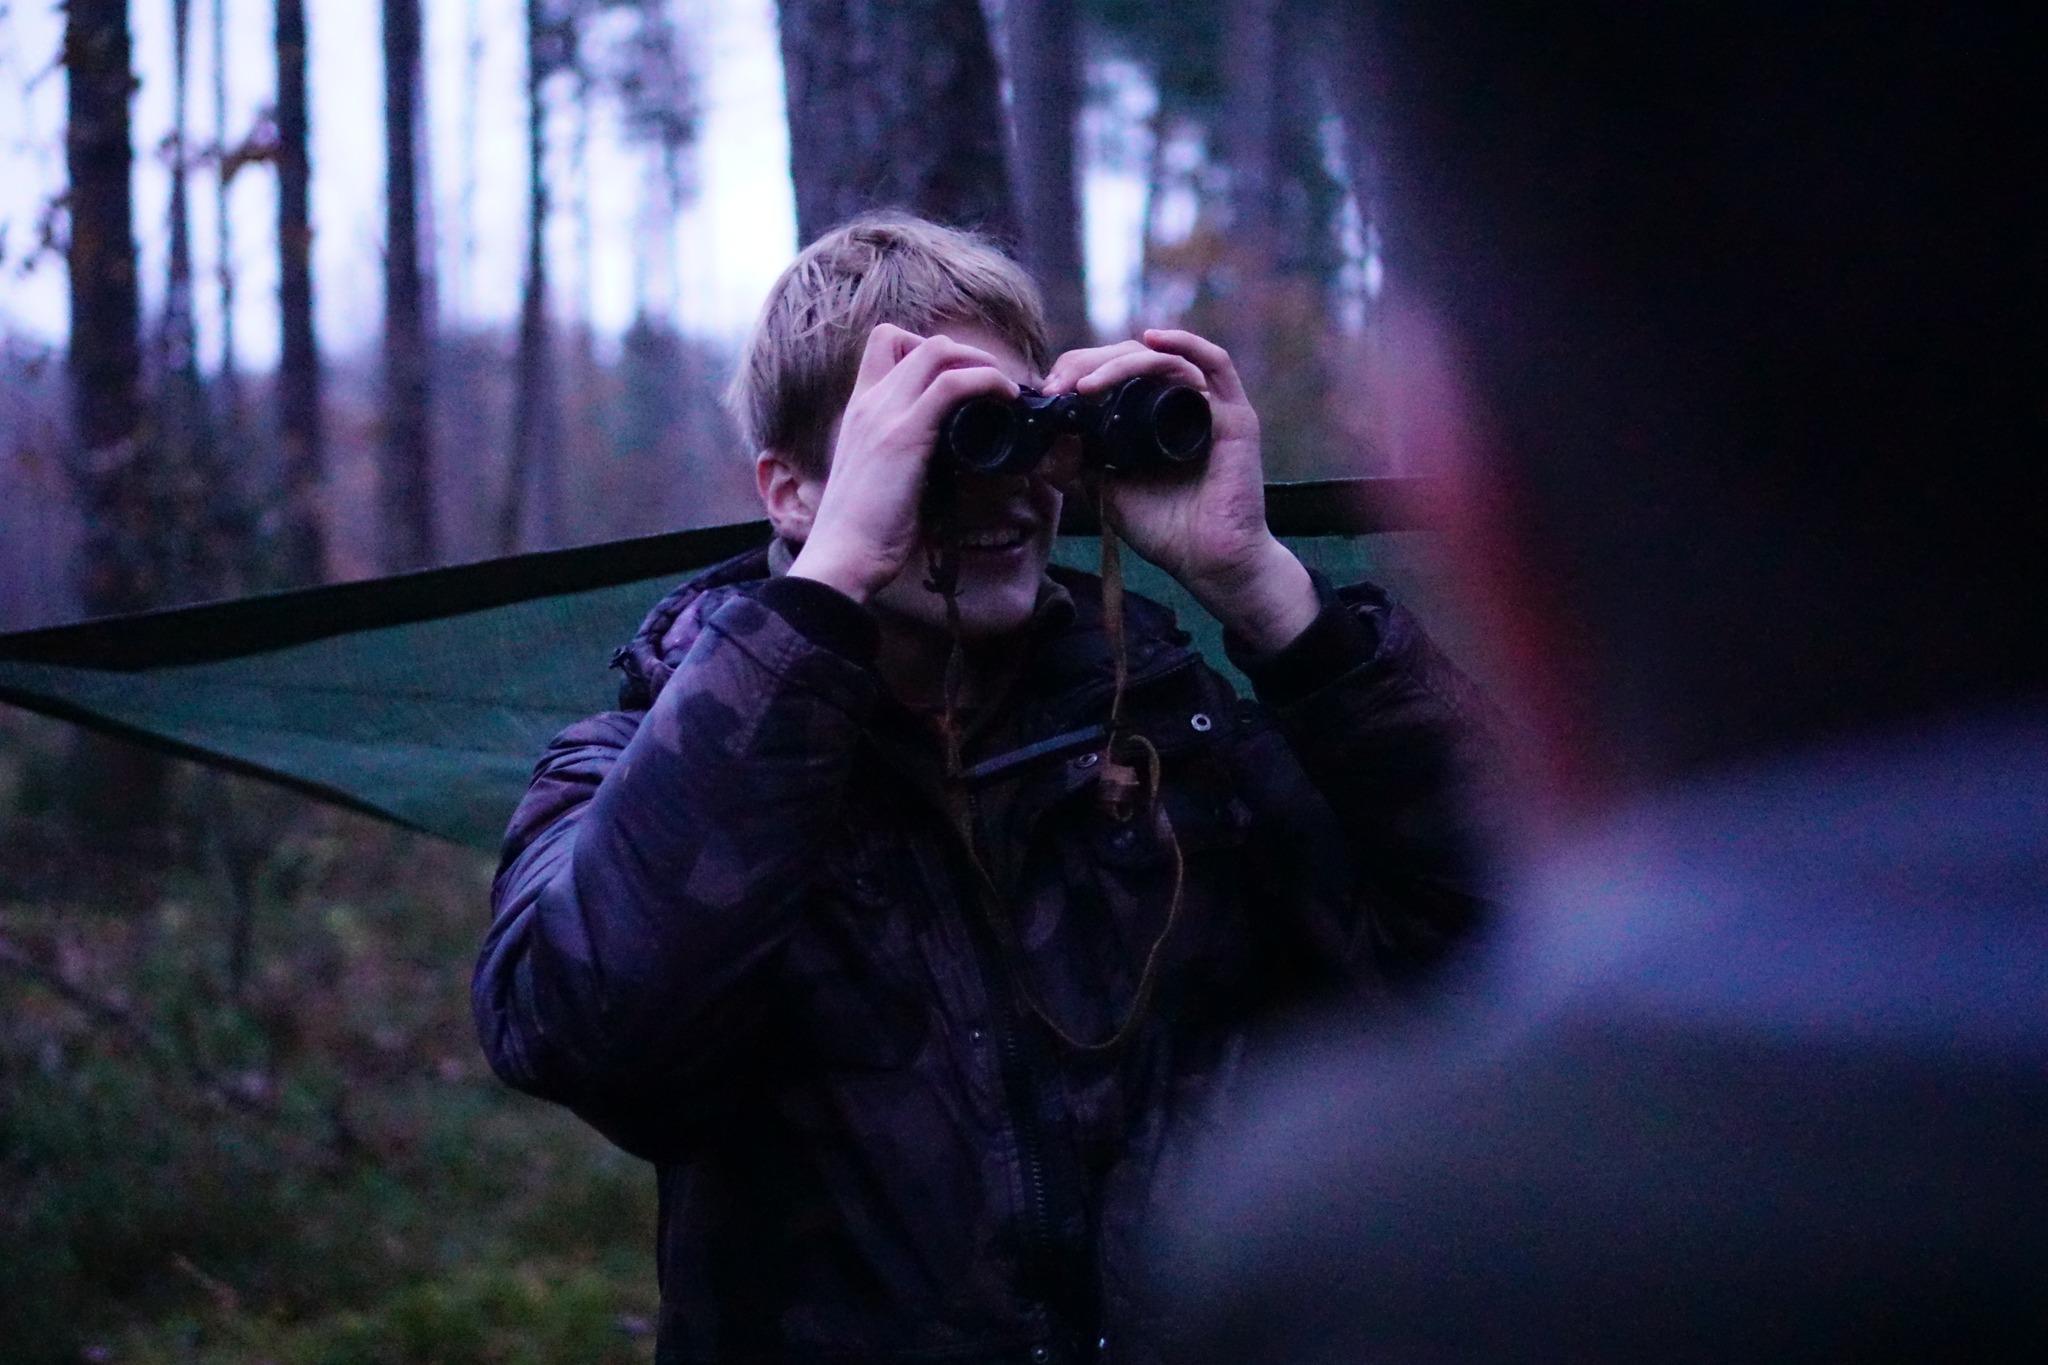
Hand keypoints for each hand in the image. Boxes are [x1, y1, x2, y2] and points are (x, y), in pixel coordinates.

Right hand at [789, 323, 1018, 601]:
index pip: (884, 345)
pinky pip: (952, 384)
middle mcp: (868, 403)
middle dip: (966, 355)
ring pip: (938, 352)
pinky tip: (1006, 399)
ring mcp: (884, 414)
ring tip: (1005, 390)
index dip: (926, 350)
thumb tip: (947, 458)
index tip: (958, 381)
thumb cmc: (863, 532)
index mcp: (859, 410)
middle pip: (919, 343)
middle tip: (994, 386)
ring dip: (981, 363)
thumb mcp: (880, 477)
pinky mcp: (905, 435)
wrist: (841, 557)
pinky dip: (987, 382)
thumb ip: (904, 455)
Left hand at [1043, 329, 1317, 649]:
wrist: (1209, 562)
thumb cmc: (1166, 530)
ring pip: (1163, 359)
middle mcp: (1180, 404)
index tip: (1048, 391)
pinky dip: (1185, 343)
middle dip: (1090, 365)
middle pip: (1134, 359)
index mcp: (1152, 416)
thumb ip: (1077, 464)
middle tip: (1059, 386)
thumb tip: (1044, 437)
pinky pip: (1216, 364)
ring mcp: (1209, 407)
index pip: (1114, 374)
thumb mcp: (1106, 491)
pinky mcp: (1234, 416)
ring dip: (1120, 362)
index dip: (1079, 373)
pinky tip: (1152, 340)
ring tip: (1086, 383)